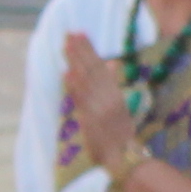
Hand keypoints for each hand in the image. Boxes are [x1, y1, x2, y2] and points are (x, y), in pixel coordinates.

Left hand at [58, 31, 140, 178]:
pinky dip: (74, 87)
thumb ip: (114, 84)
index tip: (80, 34)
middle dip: (81, 50)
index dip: (90, 50)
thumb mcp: (122, 106)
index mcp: (115, 93)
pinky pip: (82, 101)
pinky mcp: (91, 120)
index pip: (100, 66)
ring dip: (75, 63)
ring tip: (65, 46)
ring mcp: (99, 108)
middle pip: (92, 69)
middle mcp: (108, 97)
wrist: (124, 158)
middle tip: (70, 33)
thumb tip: (114, 63)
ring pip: (85, 81)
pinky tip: (67, 74)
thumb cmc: (121, 134)